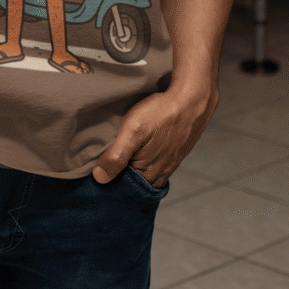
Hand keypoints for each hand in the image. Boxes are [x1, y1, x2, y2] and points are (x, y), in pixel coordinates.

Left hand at [91, 84, 217, 188]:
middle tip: (105, 163)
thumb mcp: (133, 131)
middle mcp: (161, 173)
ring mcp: (169, 163)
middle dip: (121, 176)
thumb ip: (116, 156)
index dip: (109, 180)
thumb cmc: (161, 113)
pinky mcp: (175, 152)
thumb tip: (100, 179)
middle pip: (136, 182)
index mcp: (148, 173)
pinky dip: (146, 160)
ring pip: (146, 172)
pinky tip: (140, 150)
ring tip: (119, 157)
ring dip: (133, 168)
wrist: (192, 100)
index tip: (96, 173)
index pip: (124, 188)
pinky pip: (157, 163)